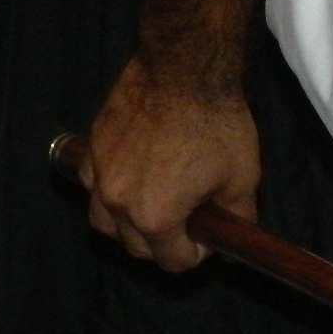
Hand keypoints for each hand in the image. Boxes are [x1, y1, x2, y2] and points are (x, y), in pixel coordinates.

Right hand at [84, 54, 259, 271]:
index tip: (208, 239)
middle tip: (189, 224)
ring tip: (157, 208)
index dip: (197, 255)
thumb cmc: (217, 125)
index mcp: (155, 217)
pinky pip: (91, 187)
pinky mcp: (91, 149)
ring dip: (129, 226)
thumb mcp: (241, 180)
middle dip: (164, 244)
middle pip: (136, 248)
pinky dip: (109, 193)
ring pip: (105, 223)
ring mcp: (98, 174)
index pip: (172, 262)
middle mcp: (118, 202)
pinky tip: (133, 180)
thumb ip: (235, 220)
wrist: (184, 71)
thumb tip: (235, 242)